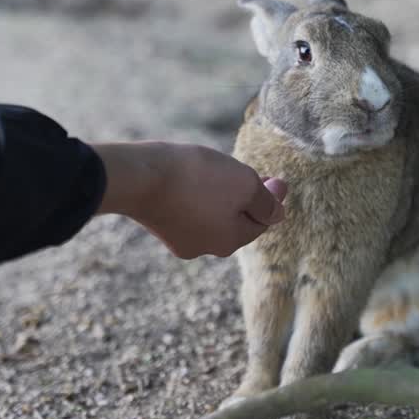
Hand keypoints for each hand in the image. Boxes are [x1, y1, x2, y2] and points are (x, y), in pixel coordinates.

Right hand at [91, 141, 286, 258]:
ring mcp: (178, 238)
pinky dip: (194, 193)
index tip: (277, 178)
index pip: (261, 222)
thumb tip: (279, 214)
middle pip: (235, 221)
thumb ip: (266, 201)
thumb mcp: (244, 184)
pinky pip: (187, 209)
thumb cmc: (198, 179)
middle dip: (245, 198)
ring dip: (218, 195)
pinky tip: (190, 175)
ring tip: (218, 171)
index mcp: (230, 242)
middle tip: (250, 173)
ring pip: (209, 214)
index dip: (272, 199)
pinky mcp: (158, 222)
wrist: (139, 176)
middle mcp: (204, 248)